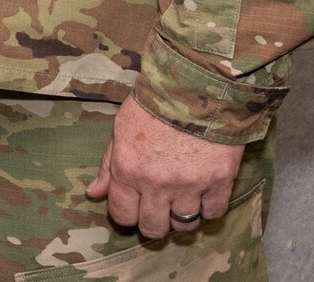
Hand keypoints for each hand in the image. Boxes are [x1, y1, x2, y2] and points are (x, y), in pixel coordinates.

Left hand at [86, 98, 243, 238]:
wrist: (195, 86)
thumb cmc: (153, 103)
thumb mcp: (121, 128)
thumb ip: (109, 165)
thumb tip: (93, 193)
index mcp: (128, 169)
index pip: (122, 214)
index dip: (127, 215)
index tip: (134, 208)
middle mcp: (156, 183)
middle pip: (154, 228)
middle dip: (154, 222)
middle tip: (158, 208)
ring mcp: (189, 185)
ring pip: (185, 225)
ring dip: (182, 216)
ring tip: (182, 199)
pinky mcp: (219, 182)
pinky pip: (213, 213)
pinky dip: (208, 208)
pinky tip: (203, 193)